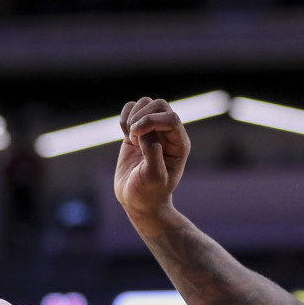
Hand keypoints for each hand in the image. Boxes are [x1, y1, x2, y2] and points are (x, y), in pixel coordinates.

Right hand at [113, 97, 190, 224]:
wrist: (137, 201)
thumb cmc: (149, 193)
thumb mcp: (153, 178)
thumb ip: (153, 153)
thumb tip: (146, 133)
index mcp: (179, 144)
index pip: (171, 118)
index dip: (151, 121)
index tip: (135, 136)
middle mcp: (168, 134)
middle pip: (159, 105)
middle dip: (142, 116)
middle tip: (133, 137)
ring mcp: (153, 131)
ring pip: (146, 103)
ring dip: (133, 116)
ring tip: (129, 137)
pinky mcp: (137, 132)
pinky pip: (131, 110)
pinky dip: (124, 117)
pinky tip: (124, 134)